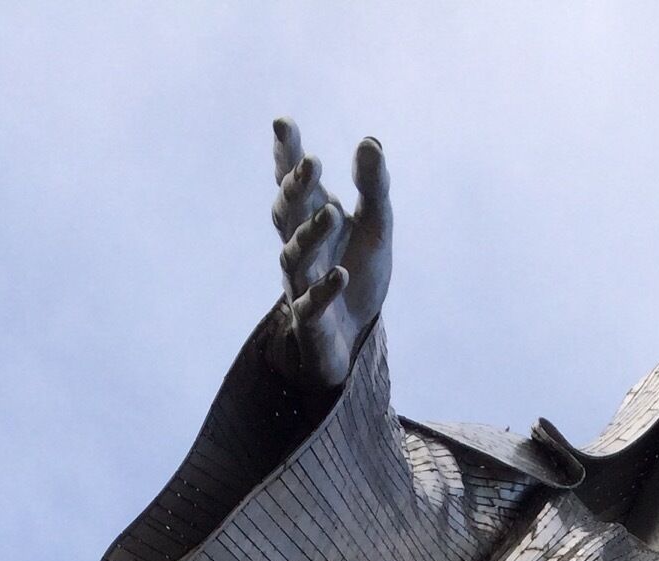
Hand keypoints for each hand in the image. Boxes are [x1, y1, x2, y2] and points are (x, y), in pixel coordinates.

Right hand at [267, 116, 392, 392]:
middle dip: (296, 189)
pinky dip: (323, 290)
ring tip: (334, 215)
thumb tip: (370, 141)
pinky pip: (310, 305)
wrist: (352, 338)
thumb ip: (374, 187)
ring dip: (311, 234)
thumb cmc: (359, 272)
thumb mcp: (376, 226)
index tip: (283, 124)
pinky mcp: (311, 321)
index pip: (294, 182)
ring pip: (295, 256)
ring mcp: (301, 283)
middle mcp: (299, 246)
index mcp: (312, 217)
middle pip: (288, 214)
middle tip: (311, 163)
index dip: (286, 154)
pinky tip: (340, 274)